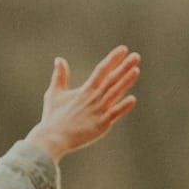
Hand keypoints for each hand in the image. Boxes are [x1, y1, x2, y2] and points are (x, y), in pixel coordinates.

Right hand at [24, 45, 140, 161]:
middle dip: (124, 67)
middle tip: (136, 56)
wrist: (52, 138)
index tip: (123, 49)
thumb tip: (59, 59)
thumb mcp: (54, 93)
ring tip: (136, 70)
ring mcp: (98, 111)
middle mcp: (93, 98)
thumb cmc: (53, 118)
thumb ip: (59, 76)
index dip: (113, 59)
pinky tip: (132, 99)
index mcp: (85, 90)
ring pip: (115, 93)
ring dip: (126, 81)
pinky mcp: (101, 124)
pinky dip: (123, 107)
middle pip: (111, 79)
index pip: (101, 70)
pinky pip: (114, 114)